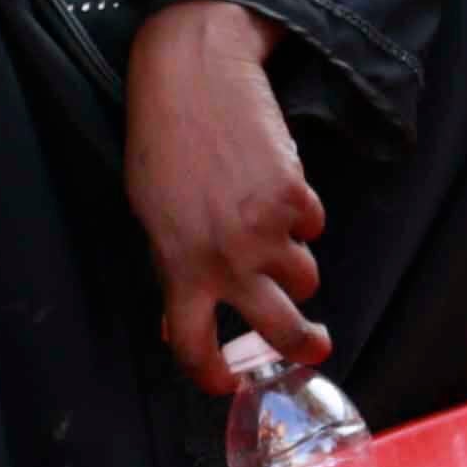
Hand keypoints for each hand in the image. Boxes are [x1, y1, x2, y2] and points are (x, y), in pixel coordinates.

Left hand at [125, 0, 327, 385]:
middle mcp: (225, 259)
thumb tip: (184, 311)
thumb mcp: (152, 216)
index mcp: (178, 267)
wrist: (194, 82)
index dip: (211, 373)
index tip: (228, 383)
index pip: (192, 344)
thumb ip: (174, 267)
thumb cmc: (162, 146)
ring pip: (306, 279)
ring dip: (298, 268)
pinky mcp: (295, 200)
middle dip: (303, 346)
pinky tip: (277, 185)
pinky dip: (301, 214)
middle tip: (314, 347)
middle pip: (279, 329)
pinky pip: (312, 226)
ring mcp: (265, 232)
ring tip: (280, 238)